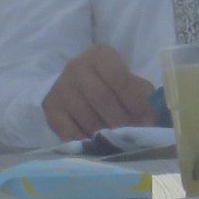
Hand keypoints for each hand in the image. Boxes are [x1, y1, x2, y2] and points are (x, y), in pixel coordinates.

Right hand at [40, 45, 160, 142]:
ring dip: (106, 134)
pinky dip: (86, 142)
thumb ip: (140, 94)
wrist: (76, 83)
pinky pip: (69, 132)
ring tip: (118, 140)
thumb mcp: (128, 79)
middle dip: (122, 120)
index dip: (136, 103)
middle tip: (133, 134)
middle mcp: (75, 67)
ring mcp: (60, 87)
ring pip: (87, 118)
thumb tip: (148, 120)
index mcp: (99, 55)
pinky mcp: (49, 107)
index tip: (147, 120)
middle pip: (102, 99)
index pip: (120, 79)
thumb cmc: (109, 83)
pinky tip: (97, 143)